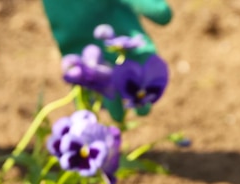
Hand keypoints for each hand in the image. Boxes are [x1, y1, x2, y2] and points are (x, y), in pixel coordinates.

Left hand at [42, 0, 171, 118]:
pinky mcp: (71, 52)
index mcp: (132, 39)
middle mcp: (113, 52)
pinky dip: (72, 75)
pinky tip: (72, 78)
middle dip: (125, 97)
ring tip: (105, 108)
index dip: (148, 82)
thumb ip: (146, 6)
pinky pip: (72, 69)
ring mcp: (92, 54)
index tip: (152, 97)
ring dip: (98, 90)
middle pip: (121, 79)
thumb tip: (168, 19)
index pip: (144, 65)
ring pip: (97, 79)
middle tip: (130, 116)